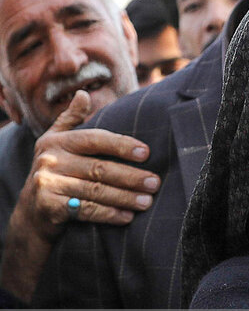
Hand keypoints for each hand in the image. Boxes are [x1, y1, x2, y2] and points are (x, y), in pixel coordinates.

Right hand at [16, 90, 160, 238]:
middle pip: (99, 168)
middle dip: (131, 176)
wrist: (31, 212)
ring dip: (125, 197)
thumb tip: (83, 93)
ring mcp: (47, 184)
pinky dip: (109, 214)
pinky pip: (85, 210)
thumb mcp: (56, 143)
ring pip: (95, 191)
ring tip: (148, 201)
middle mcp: (50, 160)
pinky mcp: (48, 206)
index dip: (122, 145)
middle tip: (155, 182)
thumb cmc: (55, 173)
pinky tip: (128, 217)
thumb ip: (71, 120)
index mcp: (57, 141)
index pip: (95, 139)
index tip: (147, 153)